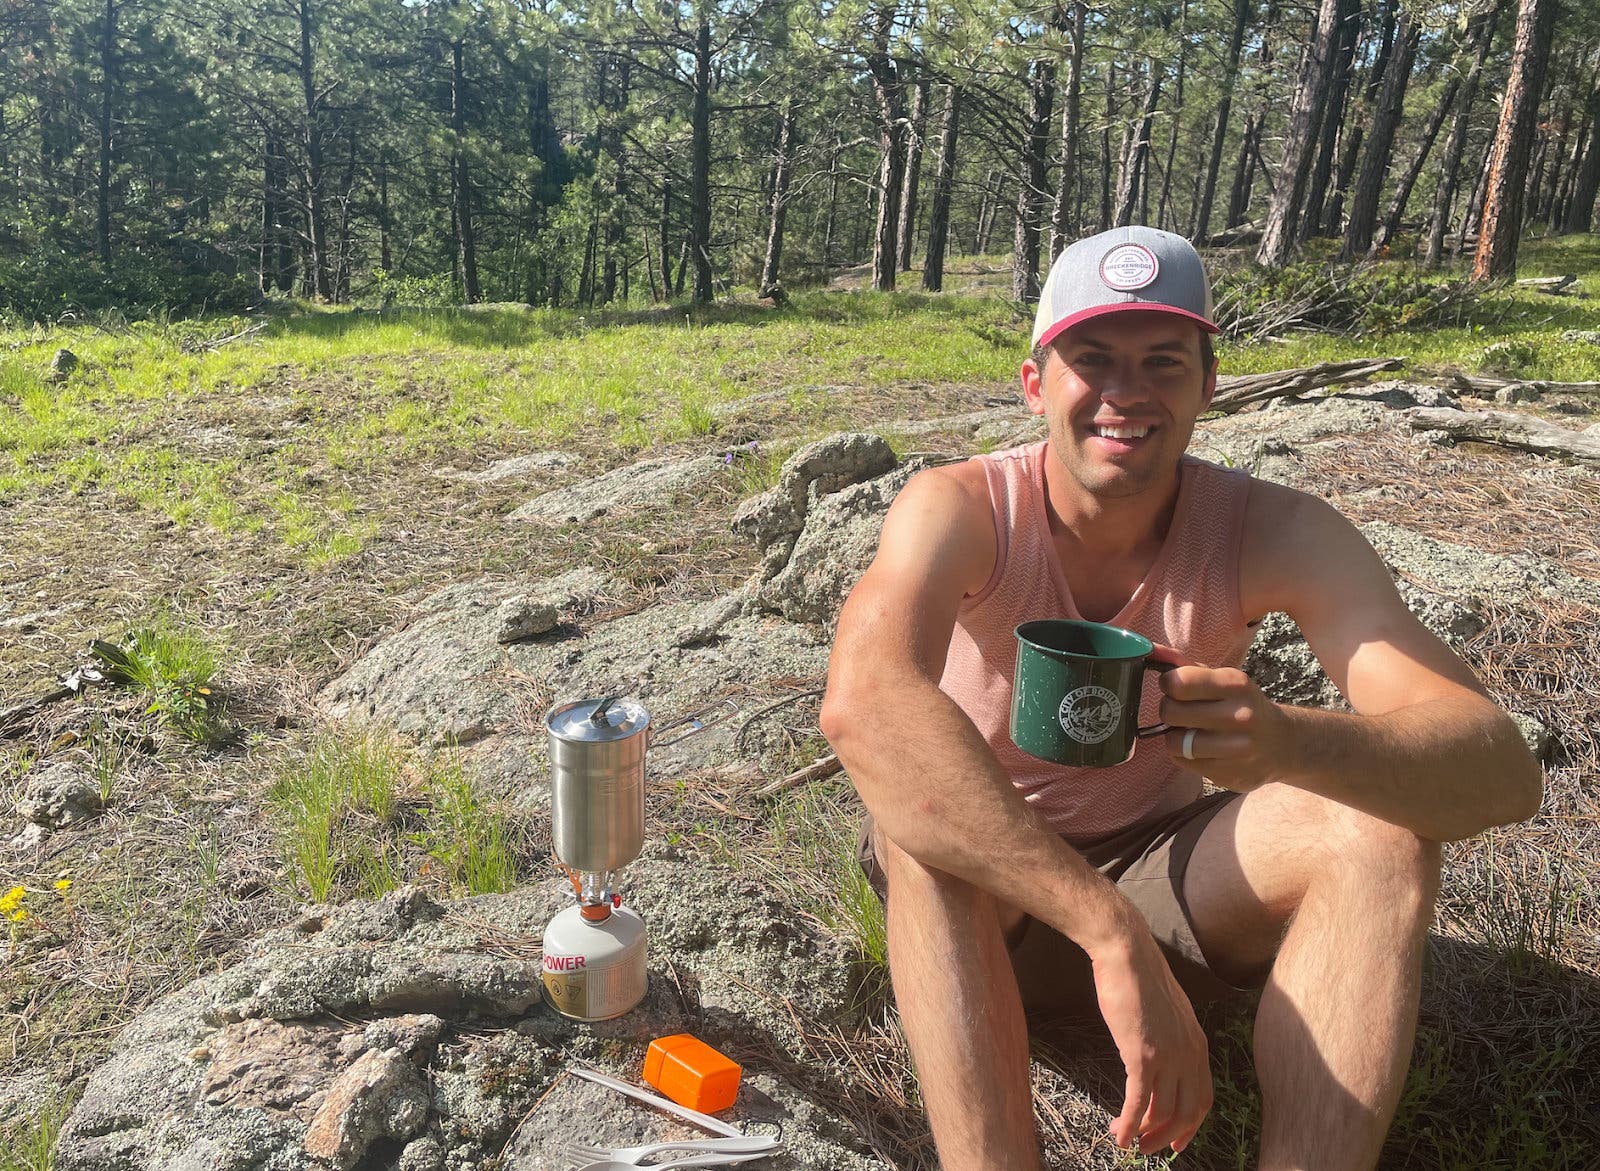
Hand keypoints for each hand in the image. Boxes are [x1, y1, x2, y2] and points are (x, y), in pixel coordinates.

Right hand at [1089, 924, 1212, 1154]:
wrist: (1126, 953)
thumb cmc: (1140, 977)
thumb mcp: (1168, 1013)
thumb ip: (1170, 1039)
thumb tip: (1159, 1059)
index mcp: (1198, 1044)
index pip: (1203, 1097)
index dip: (1191, 1125)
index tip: (1177, 1141)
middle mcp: (1189, 1054)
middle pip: (1187, 1112)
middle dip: (1168, 1136)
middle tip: (1150, 1148)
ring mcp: (1167, 1056)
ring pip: (1162, 1110)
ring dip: (1145, 1132)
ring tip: (1128, 1141)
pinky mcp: (1142, 1054)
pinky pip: (1137, 1100)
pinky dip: (1129, 1123)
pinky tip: (1119, 1135)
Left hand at [1156, 656, 1292, 792]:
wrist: (1283, 743)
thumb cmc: (1241, 705)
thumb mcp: (1223, 679)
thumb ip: (1185, 665)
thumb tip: (1150, 650)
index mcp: (1235, 684)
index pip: (1179, 682)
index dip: (1168, 684)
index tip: (1174, 687)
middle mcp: (1239, 715)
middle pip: (1171, 712)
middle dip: (1169, 710)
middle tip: (1180, 711)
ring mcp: (1236, 748)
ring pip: (1174, 742)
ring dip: (1175, 736)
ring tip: (1189, 731)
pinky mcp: (1229, 773)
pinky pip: (1183, 761)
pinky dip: (1183, 754)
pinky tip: (1201, 748)